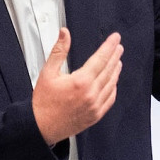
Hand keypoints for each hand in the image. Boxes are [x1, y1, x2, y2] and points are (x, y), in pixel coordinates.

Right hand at [31, 29, 122, 144]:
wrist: (41, 126)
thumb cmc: (43, 102)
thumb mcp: (48, 72)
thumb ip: (59, 51)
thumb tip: (64, 34)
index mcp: (81, 81)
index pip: (101, 59)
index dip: (109, 46)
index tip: (115, 39)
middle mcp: (91, 94)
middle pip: (109, 70)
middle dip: (115, 56)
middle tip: (118, 47)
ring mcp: (95, 105)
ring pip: (111, 84)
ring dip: (116, 71)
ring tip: (118, 61)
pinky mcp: (95, 115)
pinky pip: (110, 99)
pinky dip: (113, 88)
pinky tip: (113, 83)